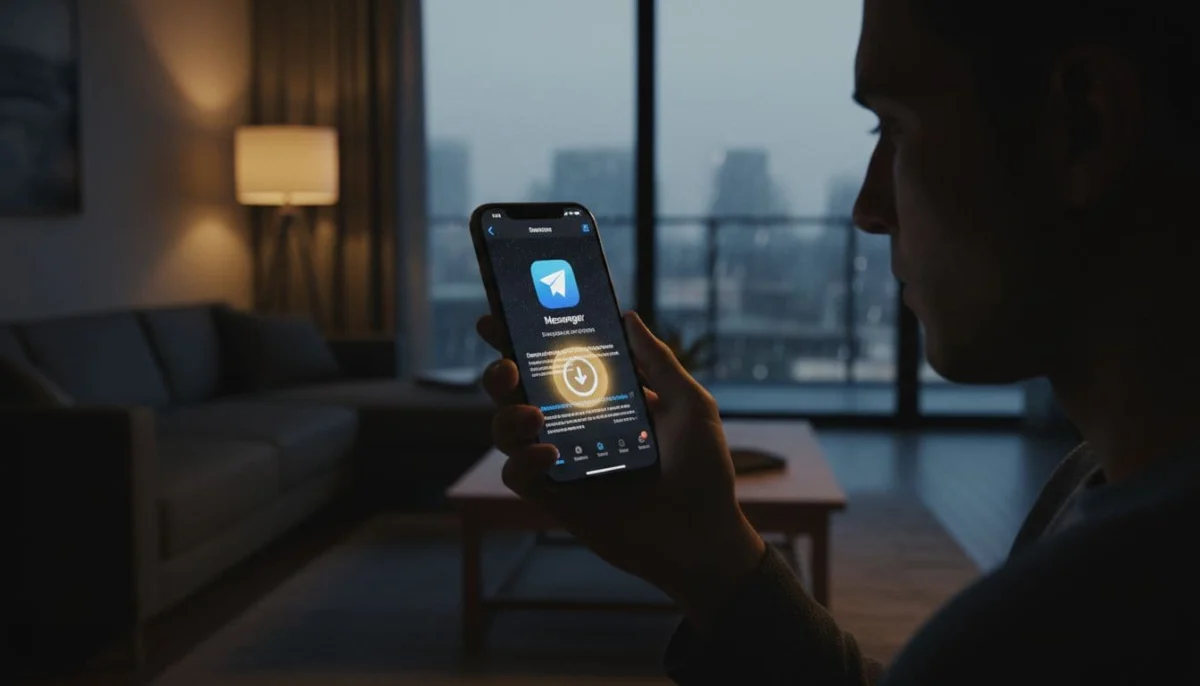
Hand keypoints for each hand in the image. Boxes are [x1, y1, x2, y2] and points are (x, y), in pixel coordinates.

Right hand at [476, 311, 765, 626]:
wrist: (705, 535)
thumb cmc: (703, 472)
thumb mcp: (690, 406)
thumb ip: (659, 362)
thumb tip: (629, 318)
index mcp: (601, 401)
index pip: (553, 364)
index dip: (518, 341)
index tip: (494, 320)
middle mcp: (574, 428)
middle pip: (517, 394)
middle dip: (498, 373)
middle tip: (507, 365)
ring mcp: (563, 463)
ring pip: (507, 431)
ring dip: (508, 416)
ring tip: (533, 414)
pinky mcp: (558, 498)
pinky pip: (518, 475)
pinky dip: (524, 460)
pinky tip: (550, 454)